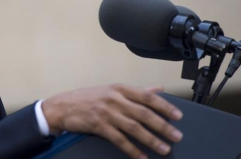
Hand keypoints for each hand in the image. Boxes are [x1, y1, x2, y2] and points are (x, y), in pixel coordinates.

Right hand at [42, 84, 182, 158]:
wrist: (62, 106)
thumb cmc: (87, 98)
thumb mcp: (112, 89)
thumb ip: (137, 91)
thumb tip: (158, 89)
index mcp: (119, 88)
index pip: (147, 96)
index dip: (164, 106)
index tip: (178, 115)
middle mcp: (114, 99)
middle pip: (144, 113)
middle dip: (163, 126)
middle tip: (176, 136)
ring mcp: (106, 113)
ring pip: (134, 128)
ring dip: (151, 140)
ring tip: (164, 148)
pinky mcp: (99, 126)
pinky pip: (119, 140)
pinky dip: (132, 150)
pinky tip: (141, 157)